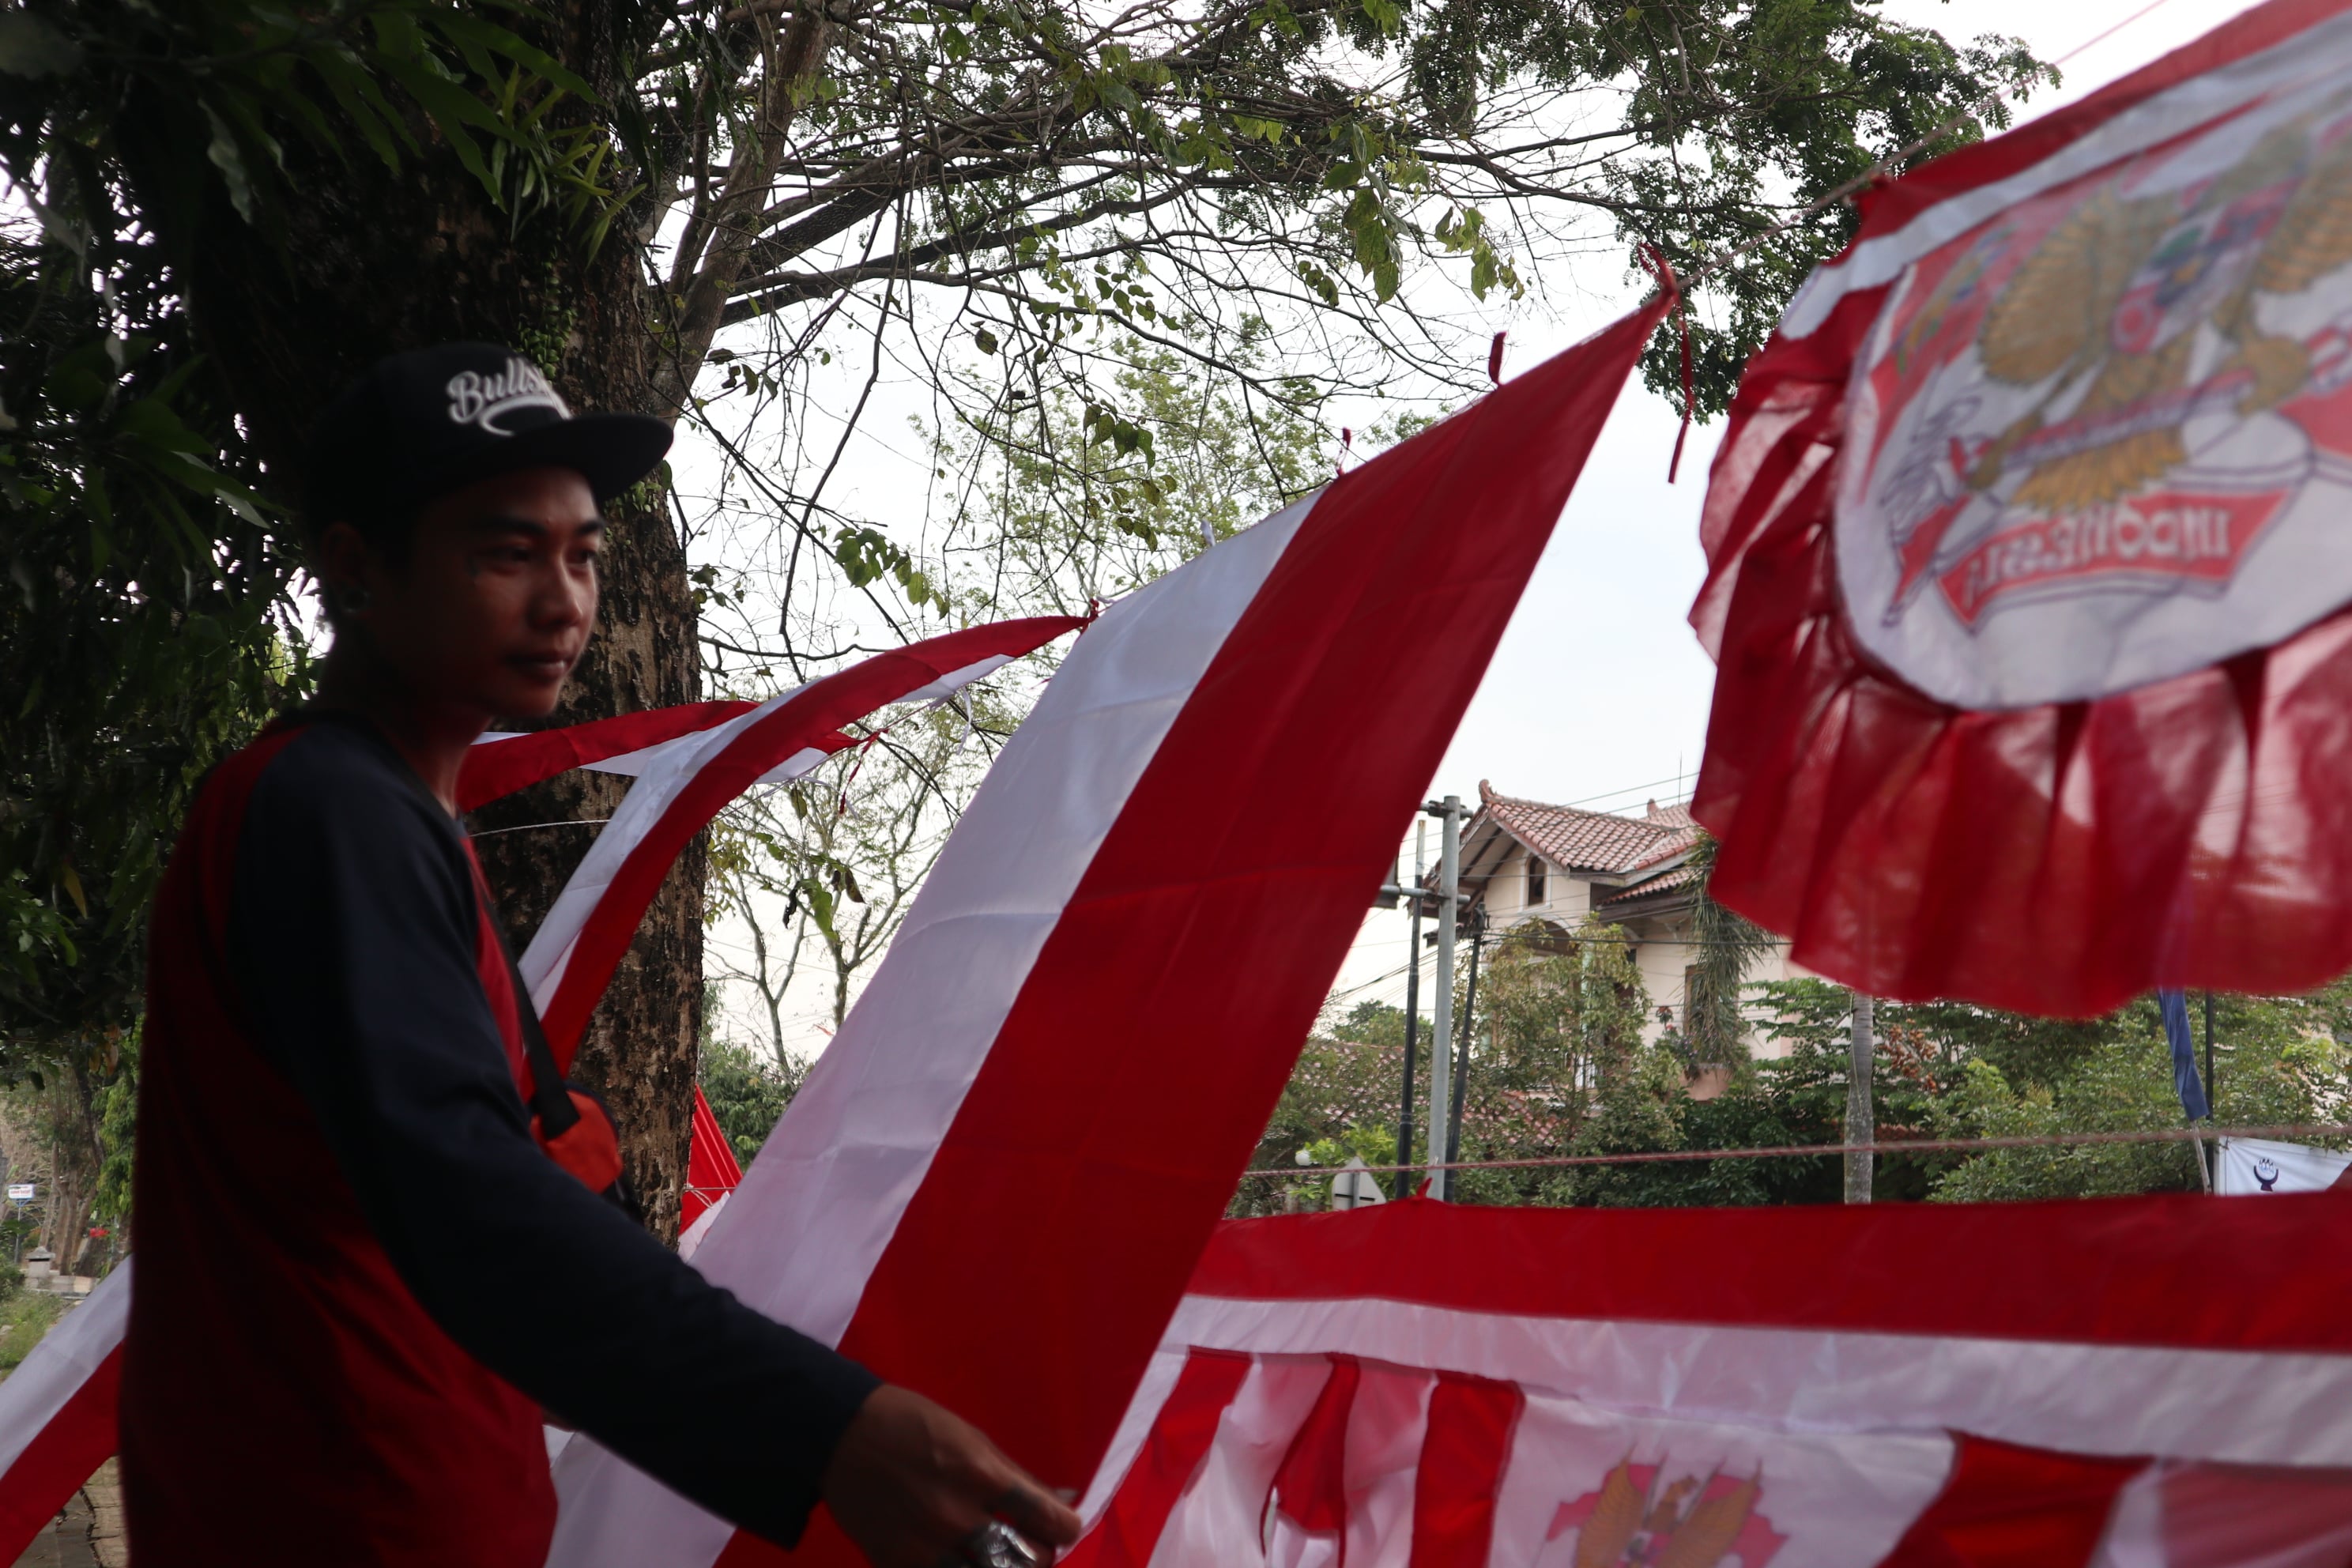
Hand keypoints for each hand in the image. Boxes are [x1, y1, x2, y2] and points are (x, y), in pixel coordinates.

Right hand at [823, 1383, 1082, 1567]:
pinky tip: (960, 1561)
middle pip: (1028, 1563)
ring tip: (998, 1559)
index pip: (1050, 1521)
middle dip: (1040, 1557)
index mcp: (982, 1475)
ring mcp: (928, 1547)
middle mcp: (959, 1516)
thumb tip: (1064, 1500)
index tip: (1063, 1527)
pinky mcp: (898, 1565)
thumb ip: (1018, 1478)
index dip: (1067, 1528)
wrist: (841, 1435)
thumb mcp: (973, 1440)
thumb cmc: (914, 1425)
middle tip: (1031, 1547)